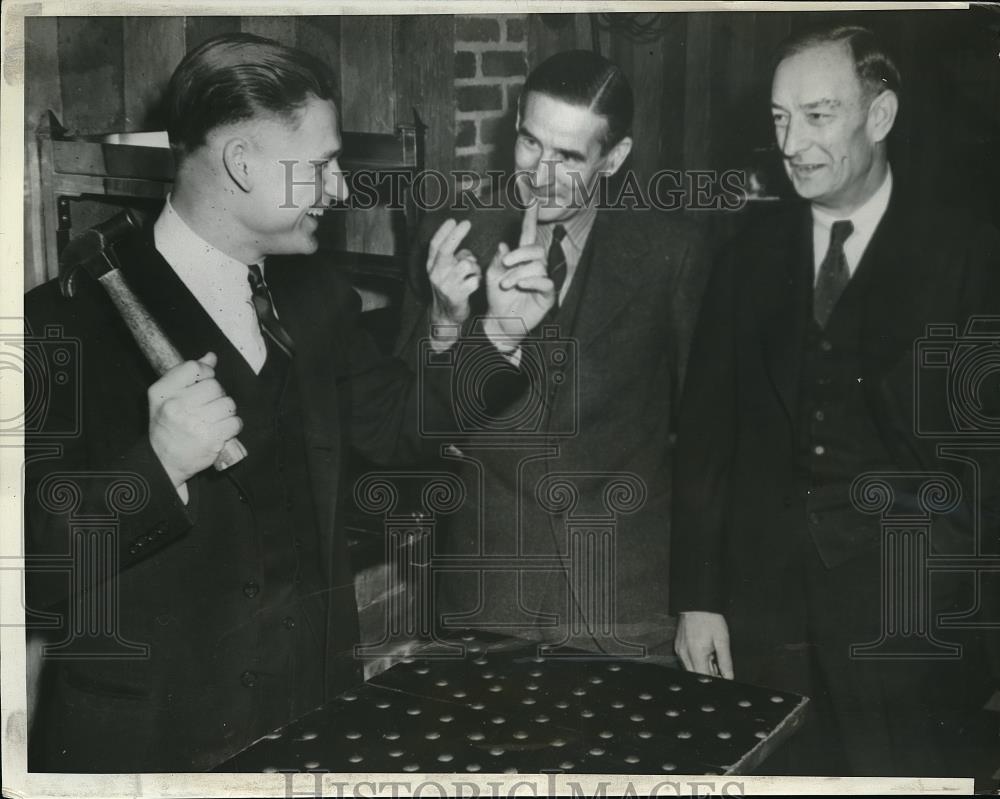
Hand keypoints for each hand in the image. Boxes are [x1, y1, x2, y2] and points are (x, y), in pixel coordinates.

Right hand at [148, 352, 242, 486]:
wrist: (164, 462)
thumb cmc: (166, 426)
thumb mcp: (165, 397)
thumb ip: (186, 374)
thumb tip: (211, 357)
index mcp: (164, 393)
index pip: (194, 368)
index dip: (205, 373)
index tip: (203, 383)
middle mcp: (177, 407)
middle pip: (215, 386)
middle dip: (216, 395)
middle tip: (208, 406)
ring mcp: (195, 424)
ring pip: (228, 404)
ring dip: (225, 411)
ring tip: (213, 419)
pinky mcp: (211, 440)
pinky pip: (235, 422)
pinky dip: (232, 426)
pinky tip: (220, 429)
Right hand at [427, 218, 480, 330]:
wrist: (446, 315)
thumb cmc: (449, 288)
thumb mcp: (444, 271)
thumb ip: (452, 258)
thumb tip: (465, 248)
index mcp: (431, 266)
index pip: (435, 245)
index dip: (443, 232)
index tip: (453, 220)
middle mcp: (436, 274)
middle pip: (445, 250)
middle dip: (456, 235)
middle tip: (466, 223)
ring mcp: (446, 285)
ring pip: (466, 265)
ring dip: (474, 267)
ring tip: (473, 274)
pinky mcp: (457, 296)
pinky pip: (474, 280)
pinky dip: (478, 280)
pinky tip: (475, 285)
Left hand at [484, 201, 555, 348]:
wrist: (500, 321)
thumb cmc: (496, 298)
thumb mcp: (492, 276)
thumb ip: (498, 260)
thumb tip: (504, 246)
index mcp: (521, 258)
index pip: (528, 234)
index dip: (530, 219)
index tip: (532, 201)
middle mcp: (535, 266)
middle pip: (536, 249)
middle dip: (520, 254)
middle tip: (505, 263)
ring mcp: (543, 279)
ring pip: (537, 266)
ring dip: (518, 274)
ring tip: (505, 285)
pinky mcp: (547, 295)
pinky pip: (545, 282)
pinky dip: (532, 281)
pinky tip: (521, 285)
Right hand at [675, 611, 733, 678]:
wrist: (697, 604)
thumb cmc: (710, 619)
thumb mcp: (722, 640)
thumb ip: (725, 661)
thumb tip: (728, 677)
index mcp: (696, 653)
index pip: (704, 677)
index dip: (715, 680)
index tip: (722, 677)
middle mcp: (685, 654)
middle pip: (696, 675)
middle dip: (708, 675)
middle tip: (718, 667)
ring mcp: (680, 651)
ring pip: (691, 669)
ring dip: (702, 668)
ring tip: (712, 656)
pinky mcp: (678, 647)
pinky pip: (687, 661)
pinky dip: (696, 661)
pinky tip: (704, 653)